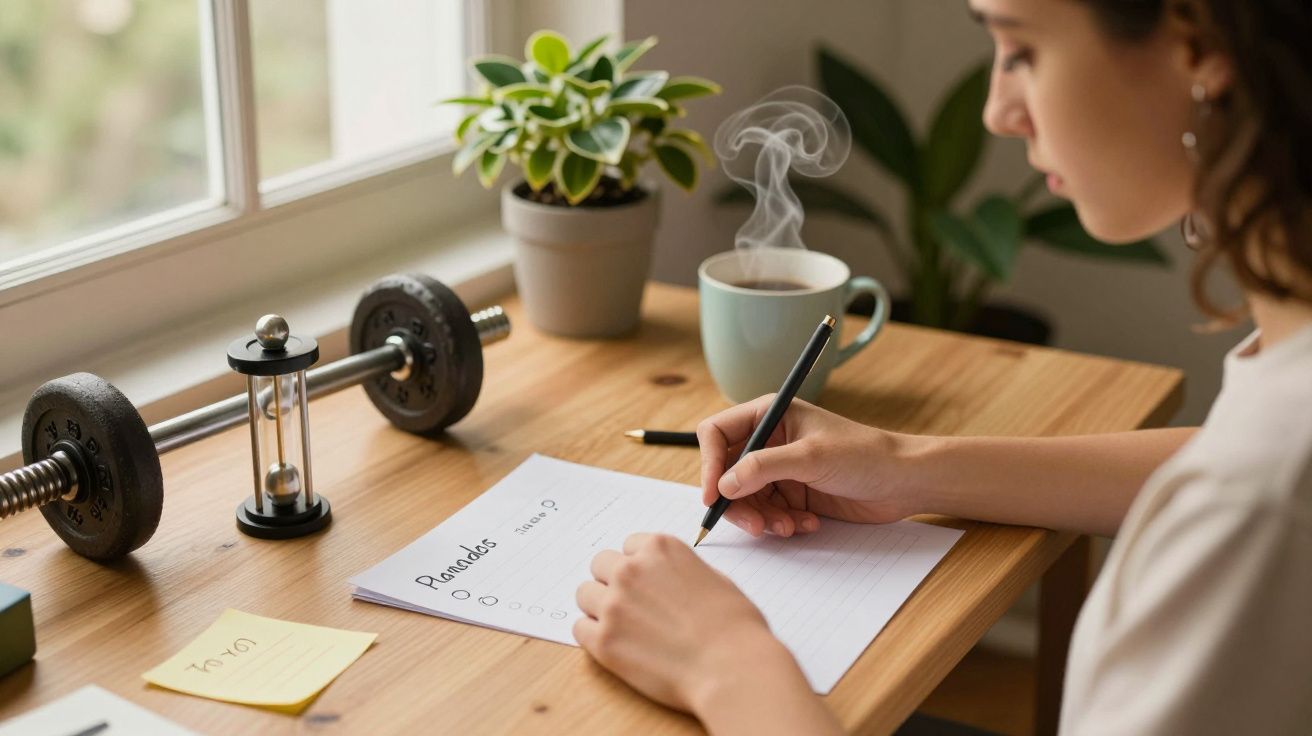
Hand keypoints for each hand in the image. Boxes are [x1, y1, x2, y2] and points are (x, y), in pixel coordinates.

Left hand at [574, 533, 804, 715]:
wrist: (731, 667)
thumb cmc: (734, 626)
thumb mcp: (714, 578)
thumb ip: (679, 571)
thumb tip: (666, 580)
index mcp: (660, 548)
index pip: (629, 546)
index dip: (638, 565)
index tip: (644, 582)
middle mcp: (631, 570)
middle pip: (600, 564)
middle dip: (613, 581)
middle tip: (631, 605)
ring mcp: (613, 605)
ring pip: (584, 594)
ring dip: (599, 606)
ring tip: (622, 626)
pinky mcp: (603, 641)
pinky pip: (579, 628)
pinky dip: (593, 635)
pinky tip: (615, 645)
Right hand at [698, 395, 911, 536]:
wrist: (904, 482)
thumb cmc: (865, 454)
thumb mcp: (811, 457)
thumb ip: (763, 468)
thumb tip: (723, 485)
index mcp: (769, 414)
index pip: (717, 434)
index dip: (708, 464)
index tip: (713, 495)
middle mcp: (769, 440)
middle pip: (726, 473)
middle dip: (738, 502)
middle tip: (755, 525)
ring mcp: (780, 469)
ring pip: (747, 499)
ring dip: (763, 518)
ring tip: (789, 526)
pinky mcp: (793, 494)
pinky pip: (769, 513)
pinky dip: (782, 523)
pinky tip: (807, 523)